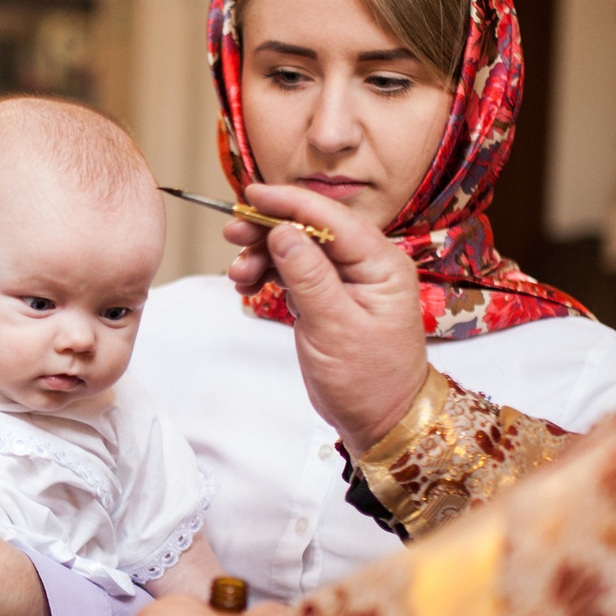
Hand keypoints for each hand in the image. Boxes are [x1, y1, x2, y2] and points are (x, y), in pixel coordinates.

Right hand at [223, 183, 433, 454]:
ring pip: (299, 248)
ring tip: (239, 275)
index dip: (289, 203)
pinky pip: (296, 271)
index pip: (332, 218)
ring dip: (264, 254)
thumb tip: (282, 232)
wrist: (382, 420)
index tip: (251, 195)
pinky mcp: (330, 297)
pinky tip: (249, 284)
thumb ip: (309, 276)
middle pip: (312, 228)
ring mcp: (347, 280)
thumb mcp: (335, 328)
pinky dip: (270, 273)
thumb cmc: (369, 380)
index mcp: (381, 264)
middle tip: (233, 233)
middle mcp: (366, 265)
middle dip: (269, 227)